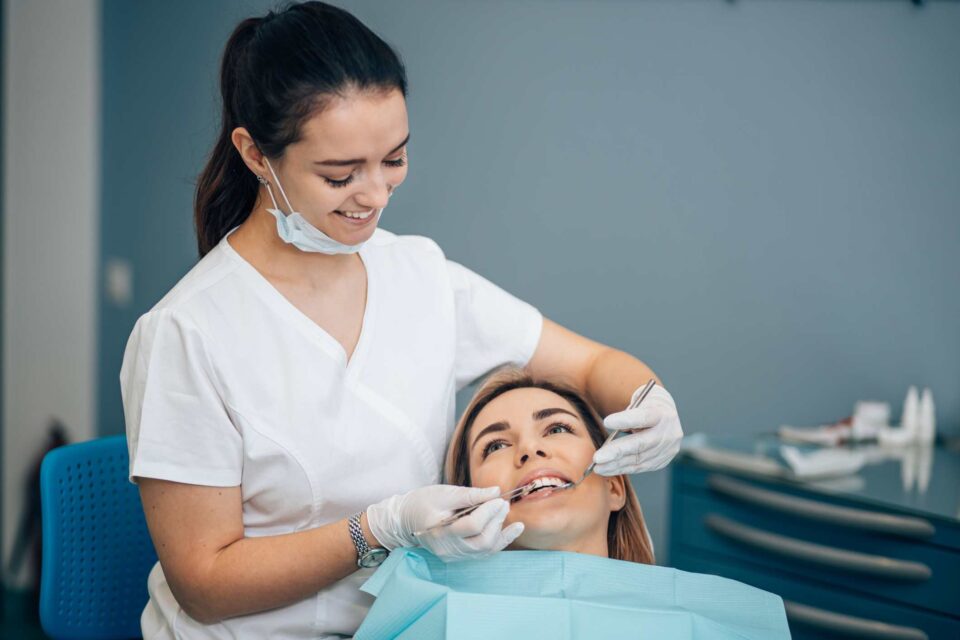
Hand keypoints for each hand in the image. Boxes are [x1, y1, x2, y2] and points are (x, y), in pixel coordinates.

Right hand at [366, 484, 523, 562]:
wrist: (405, 521)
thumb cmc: (422, 502)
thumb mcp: (444, 493)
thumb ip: (470, 494)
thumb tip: (496, 492)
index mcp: (440, 531)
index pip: (472, 526)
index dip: (489, 512)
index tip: (499, 498)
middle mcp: (448, 549)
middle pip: (481, 541)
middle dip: (496, 521)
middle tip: (503, 504)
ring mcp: (454, 556)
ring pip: (485, 549)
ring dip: (501, 531)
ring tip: (506, 512)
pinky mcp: (460, 556)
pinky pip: (484, 552)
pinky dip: (500, 541)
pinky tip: (513, 529)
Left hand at [592, 385, 682, 474]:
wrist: (666, 415)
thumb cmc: (646, 406)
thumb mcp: (639, 402)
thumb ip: (628, 415)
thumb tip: (611, 429)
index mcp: (661, 413)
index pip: (643, 417)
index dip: (625, 420)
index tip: (606, 422)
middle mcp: (668, 433)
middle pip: (640, 444)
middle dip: (617, 452)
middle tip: (597, 458)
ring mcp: (667, 449)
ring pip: (639, 459)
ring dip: (616, 465)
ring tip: (598, 467)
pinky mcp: (662, 461)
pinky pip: (640, 467)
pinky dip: (622, 468)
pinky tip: (608, 469)